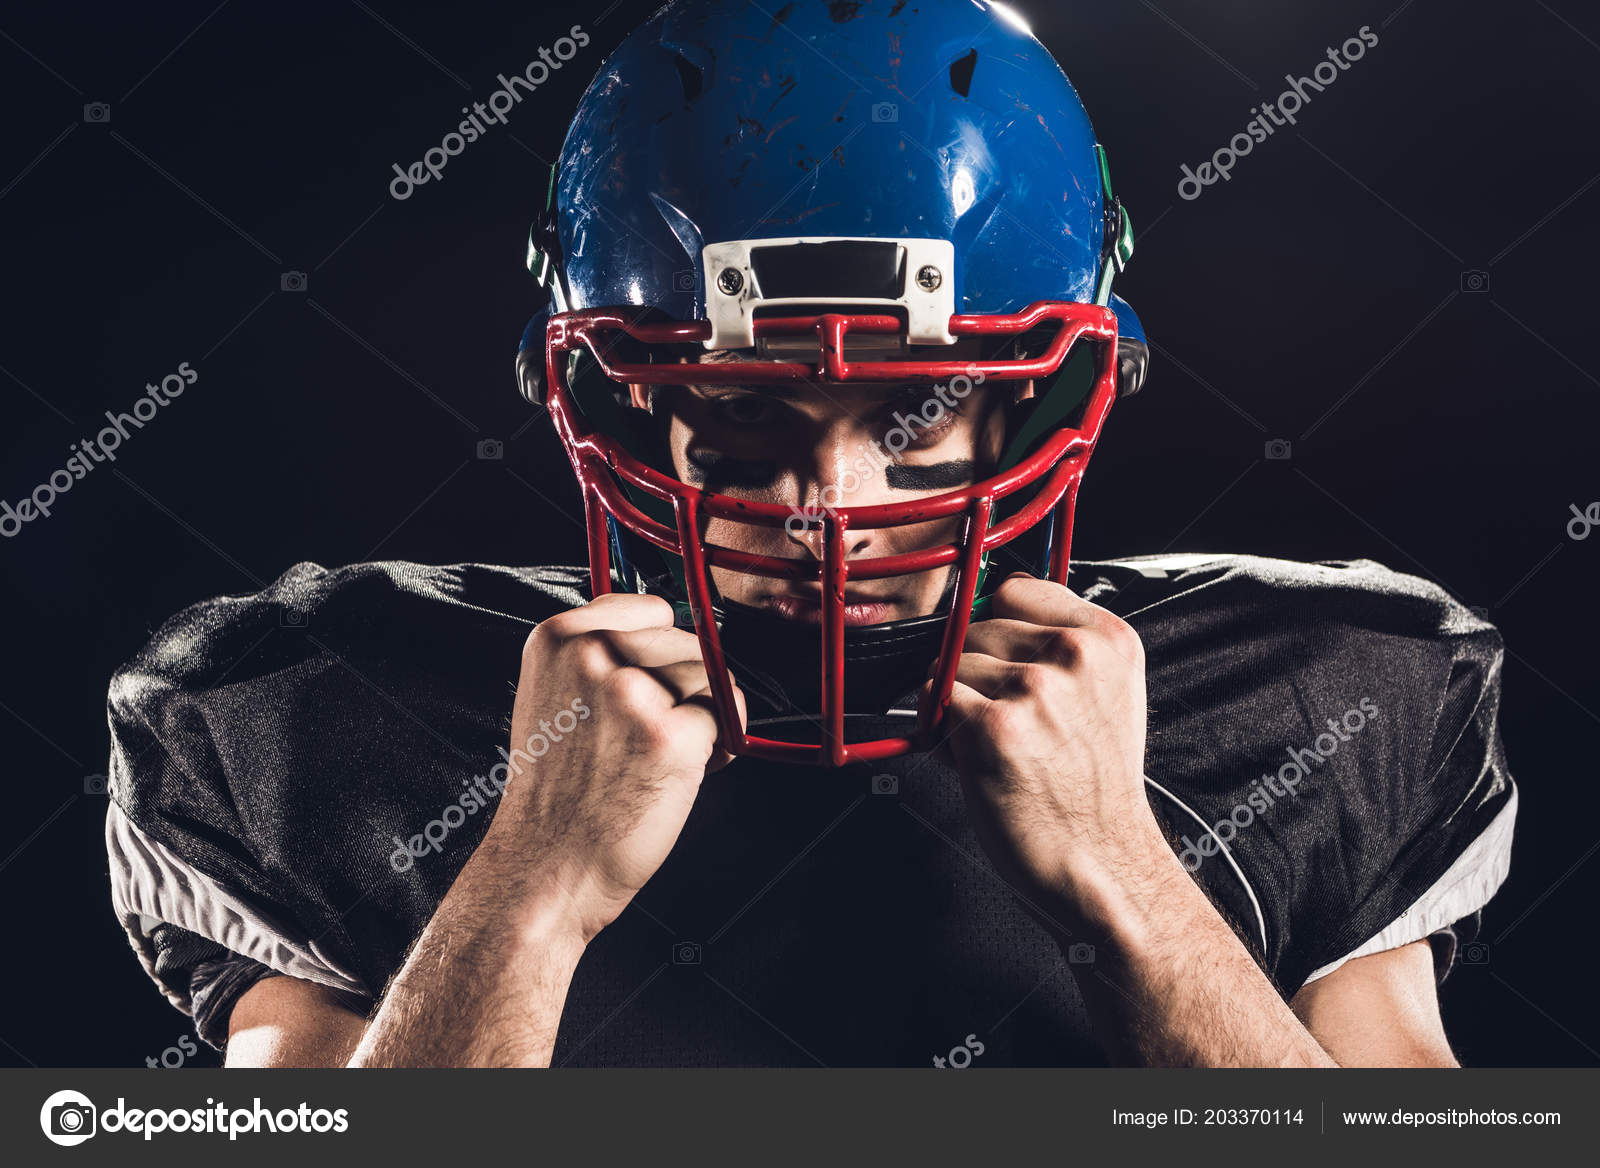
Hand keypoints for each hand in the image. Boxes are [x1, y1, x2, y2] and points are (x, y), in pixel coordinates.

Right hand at [480, 593, 745, 942]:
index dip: (662, 653)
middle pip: (686, 642)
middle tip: (645, 740)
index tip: (644, 690)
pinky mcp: (670, 733)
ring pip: (709, 677)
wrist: (546, 868)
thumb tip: (682, 630)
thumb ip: (602, 655)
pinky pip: (727, 717)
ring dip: (703, 717)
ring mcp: (630, 692)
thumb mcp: (556, 696)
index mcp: (557, 638)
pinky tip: (677, 775)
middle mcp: (591, 655)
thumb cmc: (560, 793)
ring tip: (656, 758)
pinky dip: (718, 749)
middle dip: (685, 689)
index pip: (651, 608)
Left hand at [921, 573, 1160, 927]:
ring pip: (953, 663)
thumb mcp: (1106, 697)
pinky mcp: (994, 726)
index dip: (997, 628)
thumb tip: (984, 612)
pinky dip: (940, 728)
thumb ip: (1061, 648)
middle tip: (1006, 722)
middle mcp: (1076, 655)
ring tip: (997, 746)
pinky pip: (935, 700)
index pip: (1017, 591)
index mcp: (1109, 640)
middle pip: (979, 627)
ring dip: (958, 703)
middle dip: (976, 672)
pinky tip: (974, 758)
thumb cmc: (1094, 789)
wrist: (1104, 863)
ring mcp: (1036, 688)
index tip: (1002, 662)